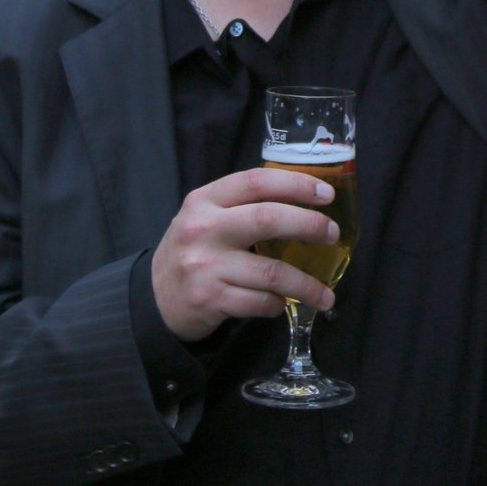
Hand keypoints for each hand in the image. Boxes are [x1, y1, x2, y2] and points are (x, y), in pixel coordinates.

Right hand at [150, 168, 340, 341]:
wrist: (154, 299)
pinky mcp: (210, 300)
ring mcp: (205, 266)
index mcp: (204, 200)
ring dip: (306, 284)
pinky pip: (260, 302)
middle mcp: (203, 229)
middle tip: (332, 234)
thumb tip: (305, 200)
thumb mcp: (205, 217)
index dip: (296, 184)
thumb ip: (242, 206)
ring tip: (325, 295)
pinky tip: (282, 302)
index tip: (325, 193)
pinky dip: (278, 304)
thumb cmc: (192, 252)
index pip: (256, 182)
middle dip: (309, 225)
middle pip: (268, 219)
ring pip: (272, 271)